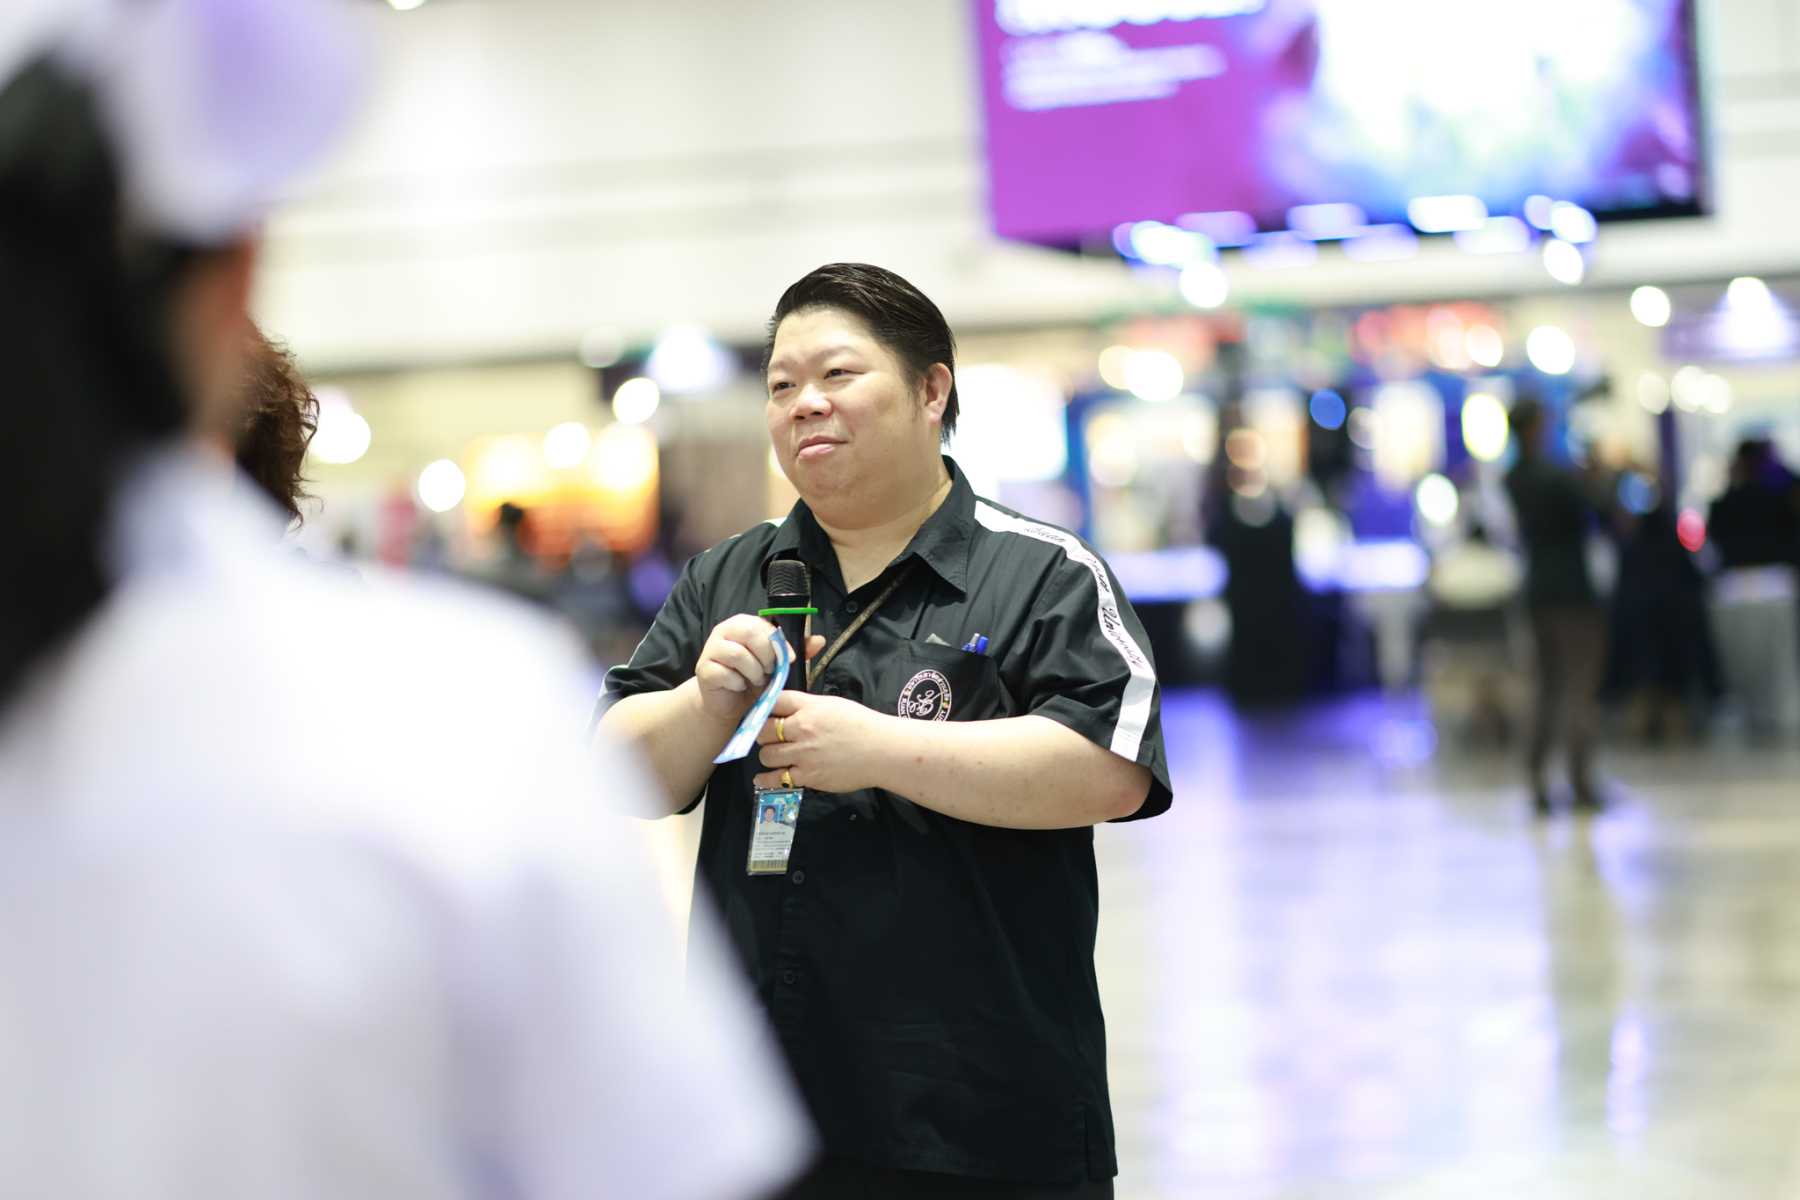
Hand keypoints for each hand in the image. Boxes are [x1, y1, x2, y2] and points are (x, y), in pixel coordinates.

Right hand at [694, 616, 823, 722]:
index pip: (763, 625)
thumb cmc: (753, 679)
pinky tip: (740, 686)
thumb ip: (794, 652)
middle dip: (766, 655)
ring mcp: (711, 649)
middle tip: (769, 671)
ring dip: (753, 671)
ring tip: (757, 680)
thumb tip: (819, 640)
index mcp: (743, 624)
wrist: (729, 703)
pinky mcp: (704, 668)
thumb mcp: (776, 665)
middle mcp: (724, 631)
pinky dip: (737, 683)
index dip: (779, 643)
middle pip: (749, 633)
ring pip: (737, 654)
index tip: (788, 659)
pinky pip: (724, 673)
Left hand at [753, 691, 895, 793]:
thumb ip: (807, 705)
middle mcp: (803, 729)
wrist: (883, 751)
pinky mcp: (808, 776)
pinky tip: (762, 778)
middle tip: (769, 737)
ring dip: (768, 755)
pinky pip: (777, 778)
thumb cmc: (862, 726)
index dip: (765, 707)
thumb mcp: (832, 705)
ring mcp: (804, 754)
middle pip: (763, 730)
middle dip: (763, 733)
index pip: (774, 701)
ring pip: (766, 754)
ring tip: (775, 755)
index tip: (763, 714)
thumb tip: (786, 710)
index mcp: (809, 707)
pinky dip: (766, 779)